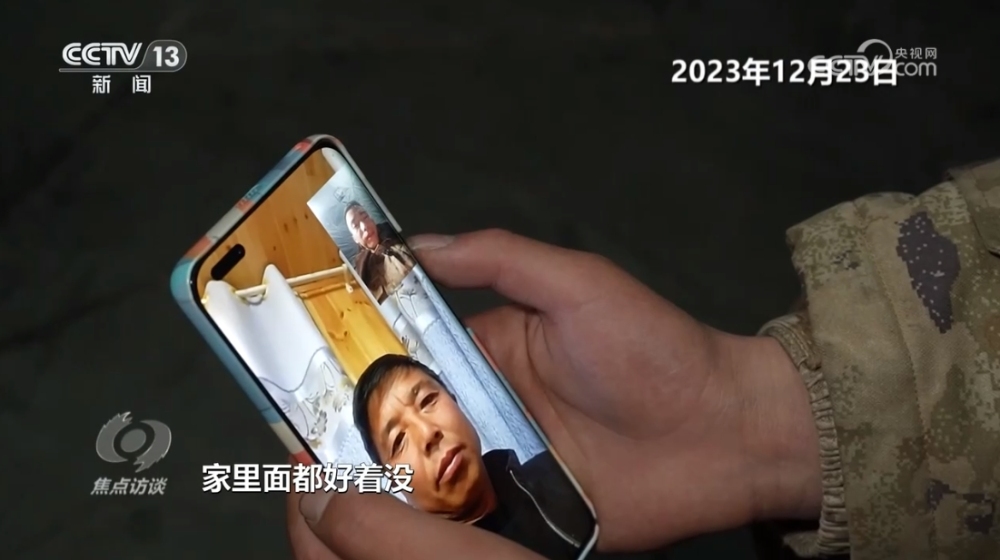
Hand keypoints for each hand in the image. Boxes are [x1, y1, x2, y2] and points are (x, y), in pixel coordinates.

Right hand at [288, 229, 821, 558]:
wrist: (724, 433)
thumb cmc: (648, 348)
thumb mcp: (576, 283)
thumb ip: (500, 258)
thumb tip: (409, 242)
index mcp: (482, 352)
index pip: (399, 354)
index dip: (348, 363)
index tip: (294, 373)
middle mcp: (479, 410)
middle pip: (397, 424)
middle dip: (346, 438)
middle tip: (297, 457)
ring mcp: (497, 469)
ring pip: (418, 480)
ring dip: (376, 489)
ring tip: (323, 500)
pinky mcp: (520, 520)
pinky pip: (459, 527)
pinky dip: (423, 531)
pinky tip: (381, 533)